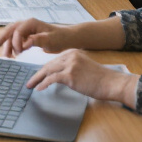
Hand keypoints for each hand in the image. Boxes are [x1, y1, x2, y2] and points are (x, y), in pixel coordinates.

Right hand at [0, 18, 76, 57]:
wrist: (67, 38)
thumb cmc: (60, 38)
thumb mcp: (51, 40)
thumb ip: (37, 40)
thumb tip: (24, 44)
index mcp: (31, 23)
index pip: (18, 30)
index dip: (15, 41)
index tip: (18, 52)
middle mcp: (27, 24)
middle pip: (10, 29)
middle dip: (4, 39)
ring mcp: (26, 29)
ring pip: (12, 34)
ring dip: (7, 43)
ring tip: (6, 55)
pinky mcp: (27, 35)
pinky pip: (16, 39)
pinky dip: (12, 45)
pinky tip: (12, 54)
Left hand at [24, 50, 139, 106]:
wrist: (112, 83)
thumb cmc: (100, 79)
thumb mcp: (83, 67)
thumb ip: (71, 68)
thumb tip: (58, 77)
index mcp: (73, 52)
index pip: (54, 61)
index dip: (44, 69)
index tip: (37, 76)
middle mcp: (70, 56)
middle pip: (48, 65)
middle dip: (38, 74)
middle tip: (29, 82)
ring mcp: (70, 64)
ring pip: (48, 70)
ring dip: (37, 79)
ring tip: (30, 85)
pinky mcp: (70, 75)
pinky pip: (52, 79)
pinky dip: (44, 84)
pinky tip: (39, 89)